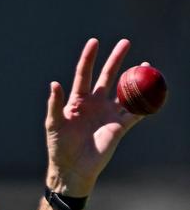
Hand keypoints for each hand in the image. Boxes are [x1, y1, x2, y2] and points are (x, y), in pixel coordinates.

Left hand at [45, 38, 142, 195]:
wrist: (73, 168)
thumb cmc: (59, 146)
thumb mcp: (53, 123)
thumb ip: (54, 104)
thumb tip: (54, 83)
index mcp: (78, 100)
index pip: (84, 74)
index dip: (89, 58)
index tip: (94, 42)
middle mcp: (94, 103)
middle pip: (108, 76)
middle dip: (116, 59)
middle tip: (125, 42)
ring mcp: (108, 114)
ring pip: (125, 91)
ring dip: (135, 78)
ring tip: (146, 64)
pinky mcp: (119, 126)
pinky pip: (136, 113)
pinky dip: (146, 103)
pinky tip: (155, 91)